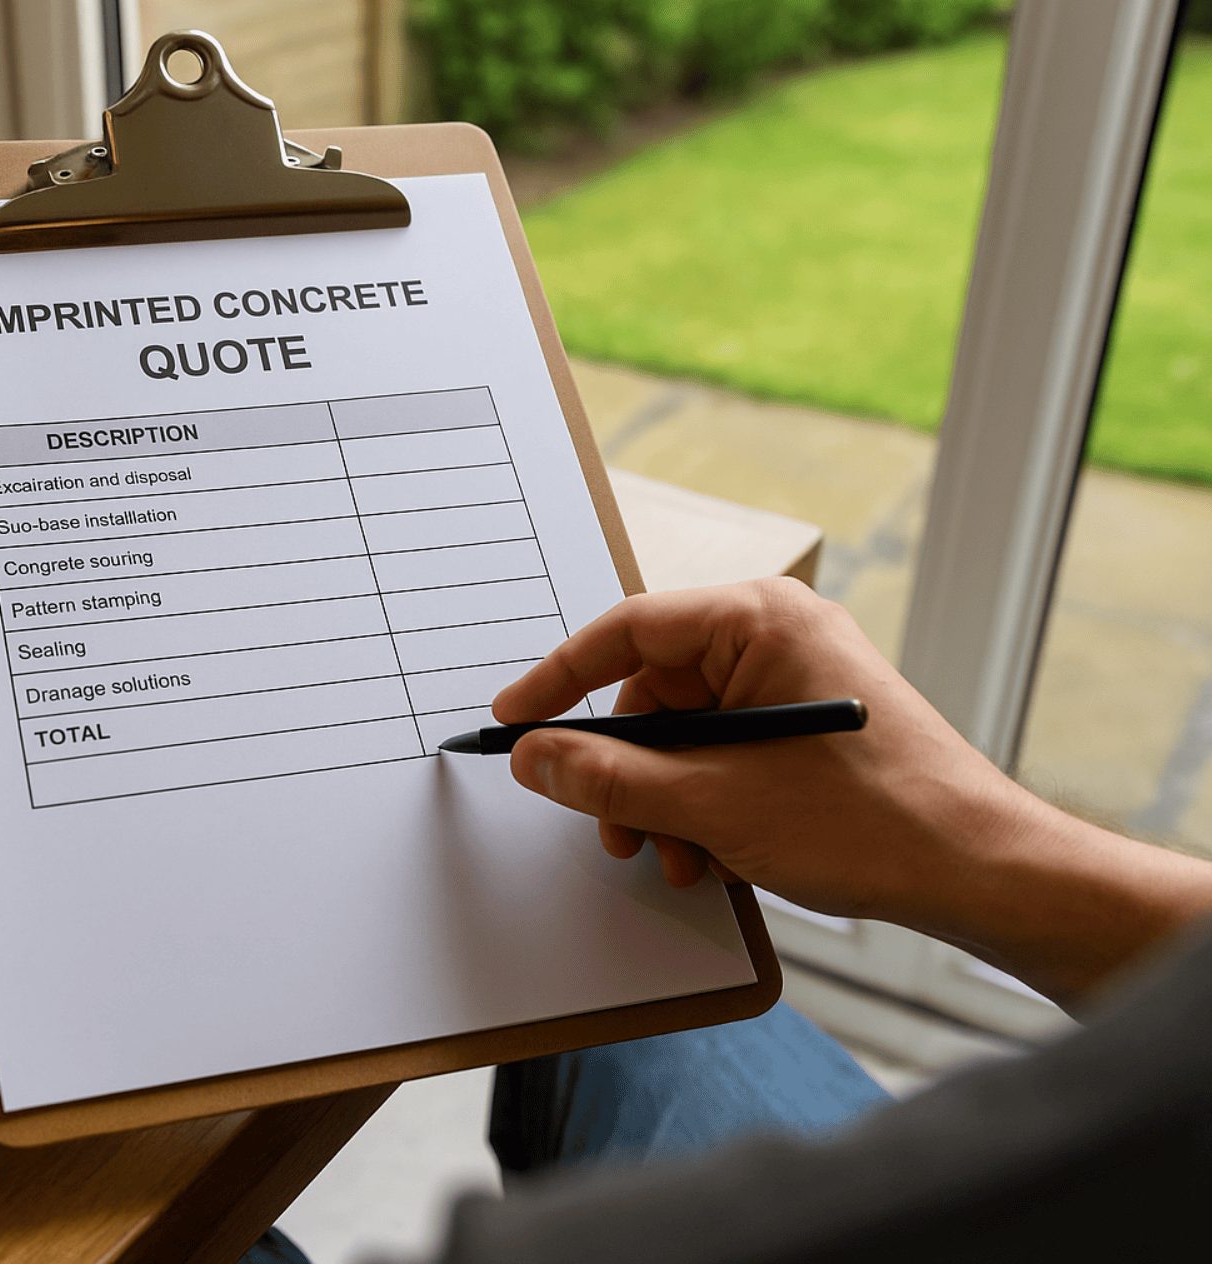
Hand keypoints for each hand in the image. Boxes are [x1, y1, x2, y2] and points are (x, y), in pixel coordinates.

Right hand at [492, 578, 1033, 929]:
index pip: (628, 630)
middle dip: (628, 772)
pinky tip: (715, 858)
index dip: (559, 679)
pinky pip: (722, 756)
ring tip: (679, 858)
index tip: (513, 720)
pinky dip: (704, 808)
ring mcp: (794, 684)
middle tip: (610, 826)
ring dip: (666, 803)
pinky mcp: (804, 730)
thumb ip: (606, 776)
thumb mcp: (711, 802)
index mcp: (760, 620)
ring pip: (684, 736)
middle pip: (653, 692)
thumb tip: (533, 758)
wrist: (979, 872)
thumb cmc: (874, 819)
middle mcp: (777, 638)